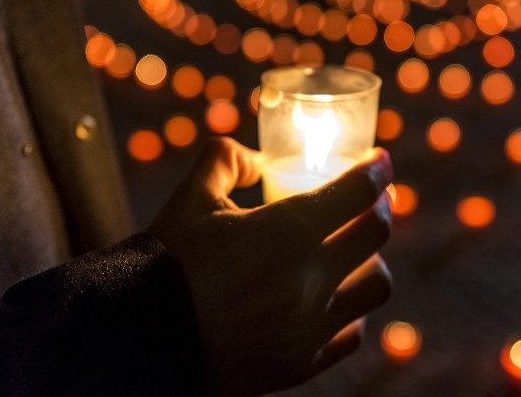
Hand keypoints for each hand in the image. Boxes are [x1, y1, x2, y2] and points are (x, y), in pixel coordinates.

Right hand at [149, 137, 393, 394]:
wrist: (140, 341)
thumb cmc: (166, 263)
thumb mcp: (191, 199)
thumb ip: (226, 161)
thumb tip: (257, 159)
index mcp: (288, 232)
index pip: (358, 192)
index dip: (377, 170)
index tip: (381, 161)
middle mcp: (311, 280)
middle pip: (376, 234)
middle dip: (380, 207)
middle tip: (371, 199)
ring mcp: (311, 326)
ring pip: (376, 285)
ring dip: (372, 260)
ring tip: (354, 252)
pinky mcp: (303, 362)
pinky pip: (352, 332)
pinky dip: (351, 310)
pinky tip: (335, 299)